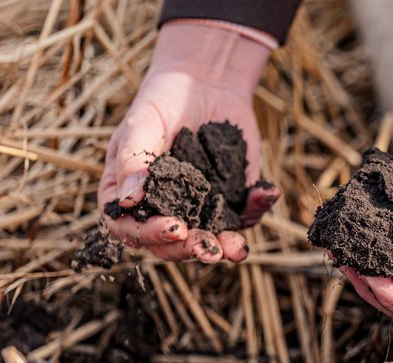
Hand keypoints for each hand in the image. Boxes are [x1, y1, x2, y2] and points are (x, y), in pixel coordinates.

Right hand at [98, 23, 279, 262]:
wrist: (204, 82)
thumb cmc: (162, 101)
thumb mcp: (141, 124)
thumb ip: (133, 161)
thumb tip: (127, 201)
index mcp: (130, 196)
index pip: (130, 228)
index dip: (149, 235)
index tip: (173, 227)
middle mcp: (164, 209)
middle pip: (172, 245)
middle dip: (191, 249)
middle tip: (209, 248)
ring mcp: (200, 208)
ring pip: (210, 239)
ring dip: (225, 246)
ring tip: (237, 249)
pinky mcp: (232, 199)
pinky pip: (244, 215)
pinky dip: (256, 208)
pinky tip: (265, 193)